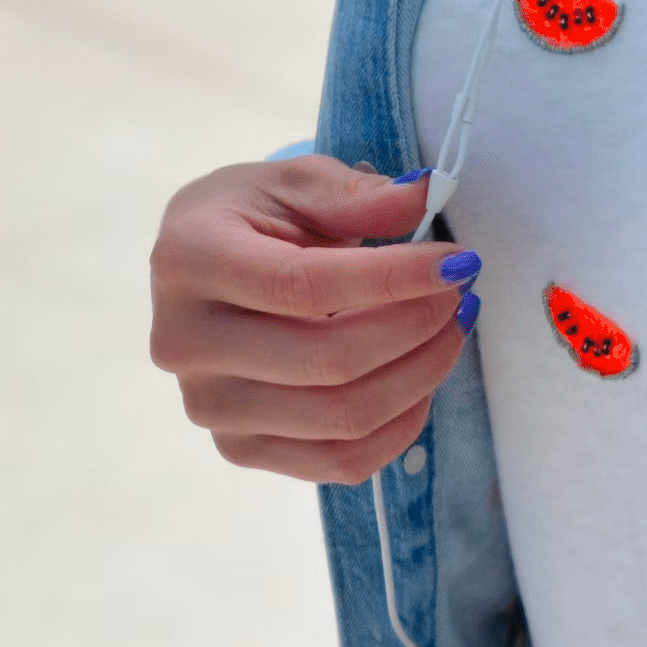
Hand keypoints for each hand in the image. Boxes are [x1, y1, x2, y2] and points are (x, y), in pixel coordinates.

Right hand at [148, 156, 480, 483]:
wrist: (209, 270)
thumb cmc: (257, 219)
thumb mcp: (298, 184)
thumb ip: (358, 195)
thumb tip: (423, 196)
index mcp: (188, 261)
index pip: (303, 285)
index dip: (393, 278)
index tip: (458, 262)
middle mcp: (184, 342)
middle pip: (329, 361)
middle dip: (418, 327)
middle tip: (461, 295)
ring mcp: (210, 406)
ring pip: (343, 418)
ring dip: (422, 374)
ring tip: (451, 329)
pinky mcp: (240, 448)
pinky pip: (342, 462)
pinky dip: (401, 425)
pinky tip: (422, 380)